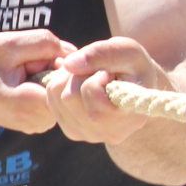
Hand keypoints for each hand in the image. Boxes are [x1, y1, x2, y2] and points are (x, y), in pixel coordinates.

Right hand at [0, 30, 72, 135]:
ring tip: (23, 75)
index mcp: (25, 105)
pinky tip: (27, 83)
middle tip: (25, 65)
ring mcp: (40, 126)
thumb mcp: (5, 43)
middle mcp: (37, 122)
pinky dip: (47, 86)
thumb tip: (75, 54)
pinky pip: (57, 98)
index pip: (68, 83)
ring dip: (51, 77)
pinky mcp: (42, 123)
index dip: (60, 64)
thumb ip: (43, 43)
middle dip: (55, 69)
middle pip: (68, 88)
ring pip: (64, 93)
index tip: (35, 58)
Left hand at [43, 36, 173, 147]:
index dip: (94, 77)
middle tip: (95, 71)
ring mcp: (90, 136)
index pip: (92, 95)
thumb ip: (101, 53)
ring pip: (57, 99)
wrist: (134, 87)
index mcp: (131, 117)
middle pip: (70, 97)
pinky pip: (51, 104)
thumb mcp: (127, 50)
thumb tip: (69, 64)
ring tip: (88, 76)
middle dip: (77, 75)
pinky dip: (59, 88)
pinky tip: (78, 86)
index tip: (108, 72)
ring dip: (66, 79)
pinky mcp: (74, 133)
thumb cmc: (133, 67)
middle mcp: (110, 133)